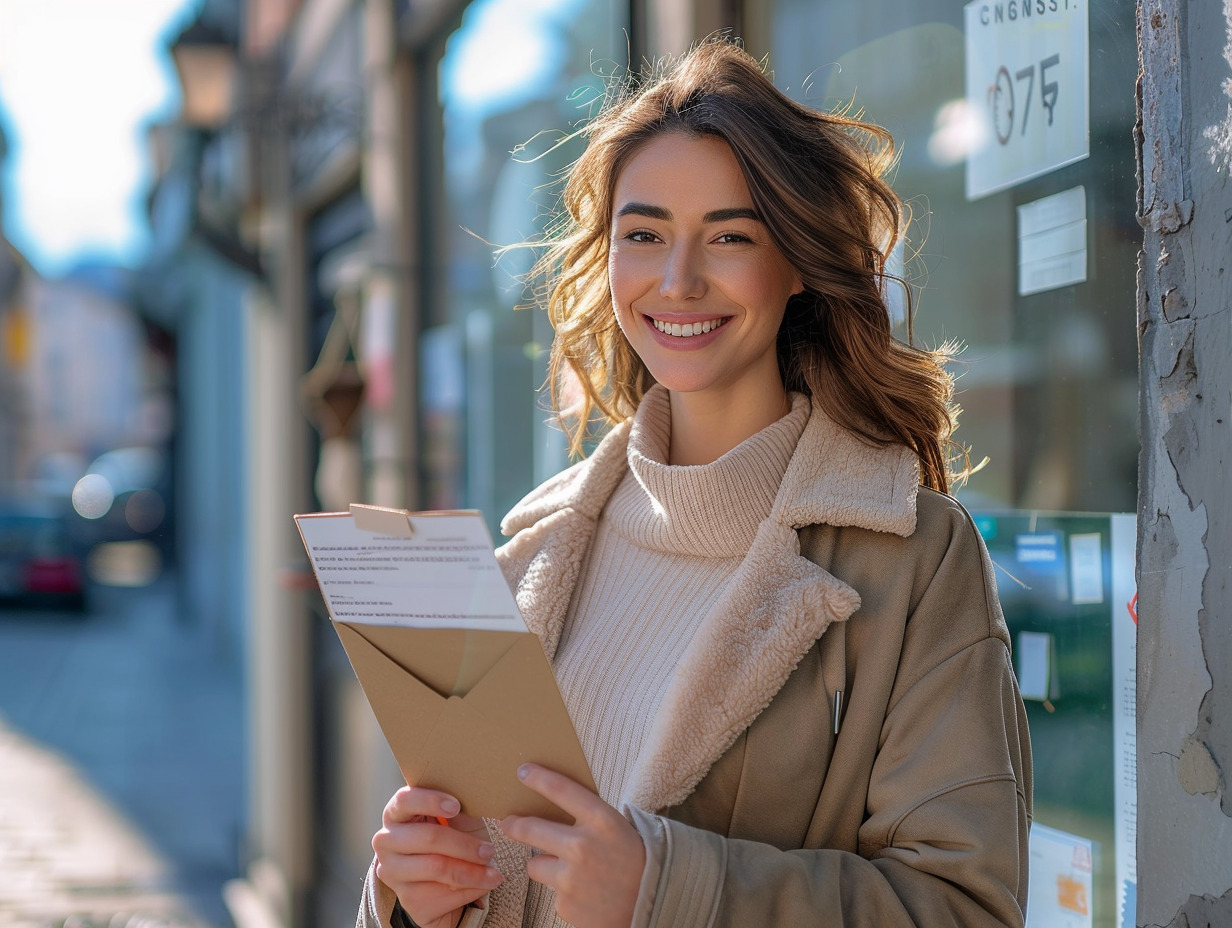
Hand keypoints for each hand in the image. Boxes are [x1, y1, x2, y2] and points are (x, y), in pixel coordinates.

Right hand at [371, 786, 504, 927]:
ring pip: (437, 868)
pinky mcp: (407, 900)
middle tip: (490, 850)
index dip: (430, 801)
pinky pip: (444, 895)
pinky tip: (483, 885)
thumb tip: (475, 798)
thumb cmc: (451, 837)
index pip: (405, 800)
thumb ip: (457, 809)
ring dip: (472, 872)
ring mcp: (393, 873)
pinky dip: (470, 890)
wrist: (443, 882)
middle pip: (429, 838)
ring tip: (495, 873)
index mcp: (396, 814)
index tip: (456, 806)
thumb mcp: (455, 819)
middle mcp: (386, 842)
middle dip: (465, 845)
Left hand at [501, 764, 645, 927]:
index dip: (537, 778)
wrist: (651, 902)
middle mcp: (582, 847)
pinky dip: (562, 891)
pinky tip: (583, 892)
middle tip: (508, 823)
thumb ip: (586, 815)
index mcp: (601, 821)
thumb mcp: (616, 827)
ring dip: (546, 866)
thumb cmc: (632, 859)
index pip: (561, 790)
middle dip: (513, 825)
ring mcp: (571, 878)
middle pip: (530, 828)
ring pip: (535, 865)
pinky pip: (550, 891)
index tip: (522, 771)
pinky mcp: (565, 904)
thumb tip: (548, 801)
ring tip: (572, 872)